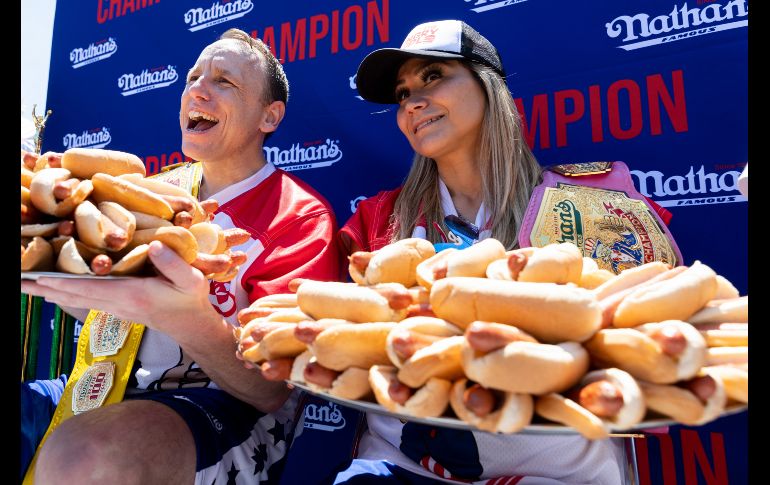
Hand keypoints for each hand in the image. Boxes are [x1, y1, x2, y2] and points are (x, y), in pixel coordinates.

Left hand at [21, 241, 217, 338]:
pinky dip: (64, 293)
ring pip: (75, 299)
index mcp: (132, 293)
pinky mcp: (117, 306)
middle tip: (19, 282)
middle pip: (74, 295)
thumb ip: (173, 264)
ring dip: (49, 292)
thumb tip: (154, 244)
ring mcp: (115, 306)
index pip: (91, 288)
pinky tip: (53, 289)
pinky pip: (84, 300)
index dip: (64, 282)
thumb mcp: (191, 280)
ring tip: (25, 285)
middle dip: (45, 288)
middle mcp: (118, 302)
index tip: (39, 278)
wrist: (192, 324)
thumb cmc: (191, 299)